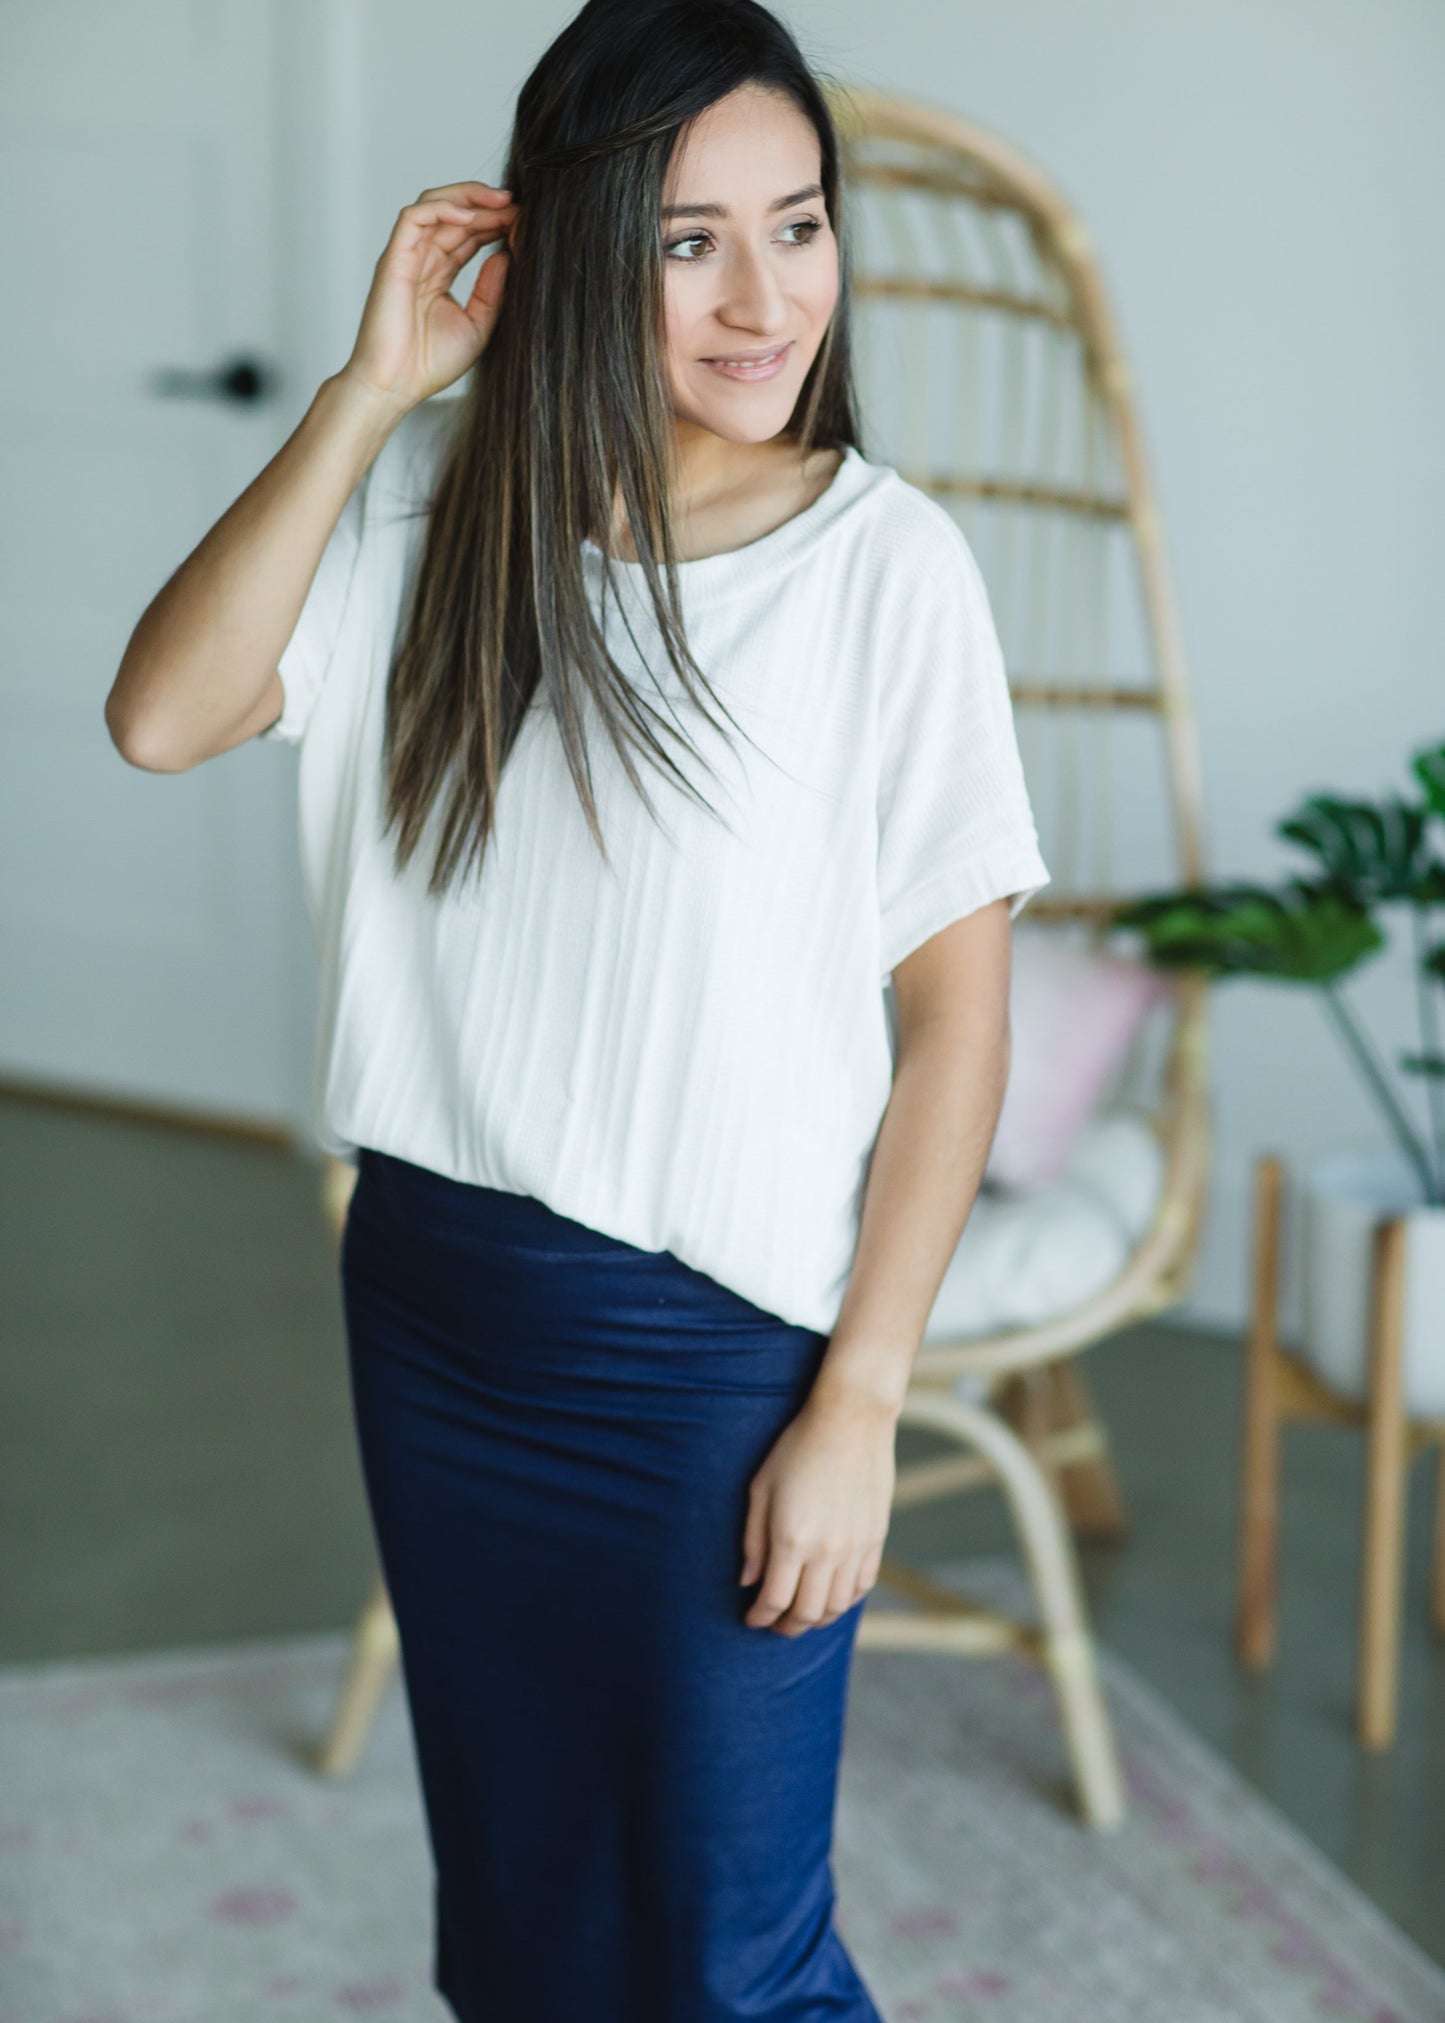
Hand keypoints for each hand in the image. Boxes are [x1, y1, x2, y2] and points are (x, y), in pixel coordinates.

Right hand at [339, 180, 519, 414]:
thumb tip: (508, 255)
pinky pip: (414, 217)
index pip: (468, 234)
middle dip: (488, 205)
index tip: (525, 223)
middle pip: (454, 214)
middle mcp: (422, 260)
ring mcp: (406, 257)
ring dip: (468, 197)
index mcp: (439, 274)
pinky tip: (471, 216)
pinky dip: (442, 208)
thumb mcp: (478, 325)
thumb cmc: (429, 365)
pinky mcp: (393, 258)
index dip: (496, 223)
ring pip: (434, 205)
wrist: (395, 386)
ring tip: (502, 201)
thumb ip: (493, 291)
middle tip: (520, 206)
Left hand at [739, 1385, 894, 1634]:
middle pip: (807, 1613)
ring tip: (802, 1614)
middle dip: (786, 1626)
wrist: (851, 1420)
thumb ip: (752, 1541)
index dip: (759, 1617)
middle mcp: (826, 1551)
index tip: (751, 1618)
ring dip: (817, 1618)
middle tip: (774, 1624)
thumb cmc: (796, 1448)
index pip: (774, 1600)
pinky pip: (862, 1586)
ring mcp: (855, 1547)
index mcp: (791, 1539)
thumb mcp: (761, 1488)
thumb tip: (748, 1582)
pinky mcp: (876, 1538)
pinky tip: (831, 1595)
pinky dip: (846, 1601)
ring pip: (837, 1606)